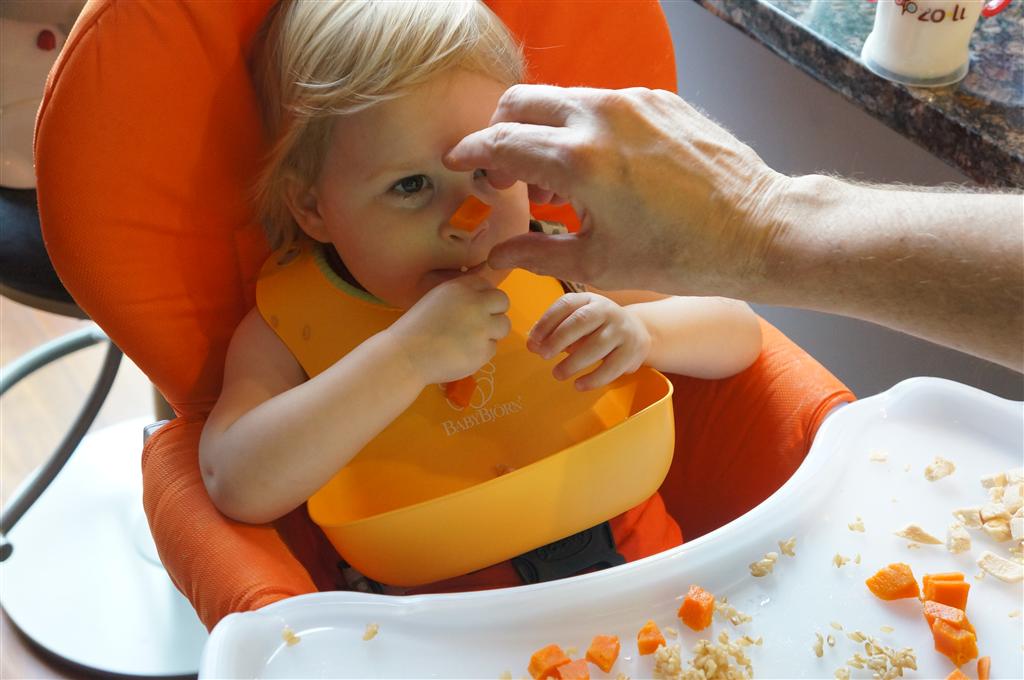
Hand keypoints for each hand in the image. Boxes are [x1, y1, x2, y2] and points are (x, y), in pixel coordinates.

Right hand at [386, 276, 510, 385]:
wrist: (406, 356)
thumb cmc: (416, 328)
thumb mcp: (437, 299)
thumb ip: (461, 297)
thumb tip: (484, 300)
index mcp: (460, 287)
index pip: (487, 285)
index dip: (483, 298)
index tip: (473, 309)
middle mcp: (475, 303)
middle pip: (503, 301)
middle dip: (495, 312)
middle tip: (480, 324)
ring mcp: (482, 327)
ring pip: (504, 325)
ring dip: (492, 333)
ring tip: (470, 340)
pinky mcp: (484, 350)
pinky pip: (493, 348)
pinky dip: (481, 353)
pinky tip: (462, 354)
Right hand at [444, 85, 790, 296]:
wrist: (757, 229)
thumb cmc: (680, 256)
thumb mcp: (599, 262)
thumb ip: (535, 254)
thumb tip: (495, 257)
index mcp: (578, 161)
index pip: (501, 142)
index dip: (472, 153)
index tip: (460, 163)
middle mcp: (601, 117)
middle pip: (522, 102)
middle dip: (501, 130)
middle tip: (505, 172)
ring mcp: (634, 102)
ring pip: (564, 99)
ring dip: (545, 131)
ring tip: (559, 182)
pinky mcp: (660, 100)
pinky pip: (605, 104)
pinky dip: (586, 129)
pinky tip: (603, 168)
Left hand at [528, 292, 650, 389]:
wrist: (638, 332)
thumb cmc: (597, 328)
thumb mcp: (576, 323)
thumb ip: (552, 332)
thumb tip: (532, 345)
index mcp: (588, 300)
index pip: (566, 304)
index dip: (547, 321)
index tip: (533, 340)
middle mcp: (607, 310)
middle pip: (582, 320)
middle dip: (559, 339)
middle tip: (544, 355)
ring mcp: (622, 330)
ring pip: (597, 345)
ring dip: (574, 362)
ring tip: (557, 374)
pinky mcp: (632, 351)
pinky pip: (612, 367)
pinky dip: (594, 379)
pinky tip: (578, 385)